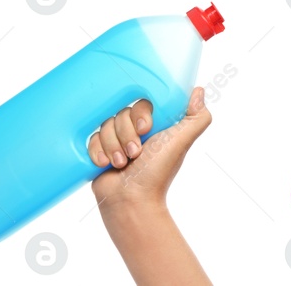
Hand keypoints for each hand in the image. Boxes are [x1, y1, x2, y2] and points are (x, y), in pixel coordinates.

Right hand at [88, 87, 211, 205]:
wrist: (131, 199)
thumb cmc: (158, 172)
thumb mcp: (181, 142)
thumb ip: (196, 118)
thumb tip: (199, 91)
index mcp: (156, 126)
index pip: (141, 103)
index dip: (140, 114)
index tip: (146, 129)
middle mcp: (136, 131)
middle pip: (120, 114)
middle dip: (127, 135)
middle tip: (135, 153)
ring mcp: (117, 140)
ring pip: (104, 125)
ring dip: (114, 147)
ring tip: (123, 163)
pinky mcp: (100, 150)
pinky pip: (91, 138)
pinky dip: (98, 152)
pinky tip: (106, 164)